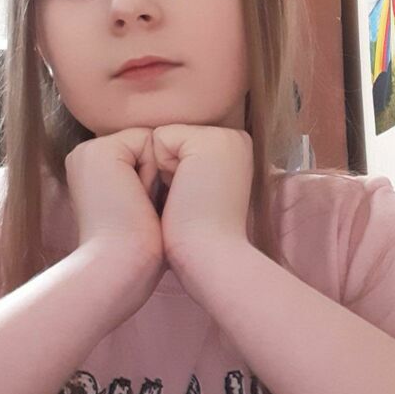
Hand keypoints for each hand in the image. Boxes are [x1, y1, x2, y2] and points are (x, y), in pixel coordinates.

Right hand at [64, 127, 165, 321]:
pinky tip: (138, 197)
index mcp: (92, 172)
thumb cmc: (137, 253)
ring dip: (156, 175)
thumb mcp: (142, 209)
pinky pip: (148, 140)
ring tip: (139, 208)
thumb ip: (147, 184)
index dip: (156, 182)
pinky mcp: (101, 150)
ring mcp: (90, 151)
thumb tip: (170, 172)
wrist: (119, 267)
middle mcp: (87, 158)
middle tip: (140, 213)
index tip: (142, 216)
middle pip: (146, 148)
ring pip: (149, 144)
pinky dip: (153, 170)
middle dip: (157, 176)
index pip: (142, 156)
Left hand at [150, 124, 253, 271]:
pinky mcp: (206, 141)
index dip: (174, 174)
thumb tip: (172, 161)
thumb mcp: (199, 190)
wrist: (210, 256)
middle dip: (168, 170)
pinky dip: (158, 168)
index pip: (181, 144)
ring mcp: (224, 136)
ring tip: (186, 198)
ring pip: (164, 139)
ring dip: (163, 171)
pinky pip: (158, 138)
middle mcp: (236, 138)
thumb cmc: (200, 235)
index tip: (195, 201)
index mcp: (236, 150)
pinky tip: (180, 191)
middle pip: (172, 139)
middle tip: (189, 202)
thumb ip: (191, 167)